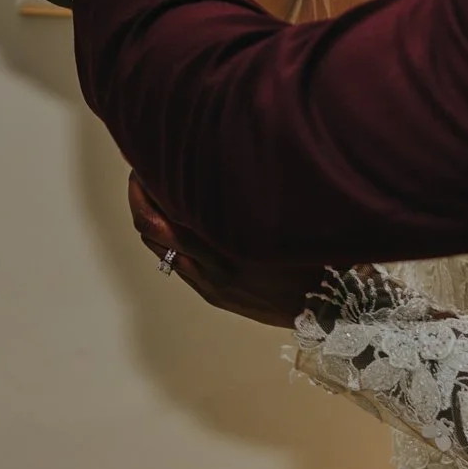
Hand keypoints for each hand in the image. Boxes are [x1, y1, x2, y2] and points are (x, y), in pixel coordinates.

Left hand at [128, 174, 321, 326]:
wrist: (328, 310)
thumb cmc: (317, 255)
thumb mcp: (291, 215)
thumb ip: (255, 192)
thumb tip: (232, 158)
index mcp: (231, 237)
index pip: (172, 204)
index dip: (155, 180)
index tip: (151, 158)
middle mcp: (214, 260)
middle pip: (154, 226)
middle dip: (141, 197)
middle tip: (139, 173)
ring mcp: (210, 280)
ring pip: (159, 247)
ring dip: (149, 219)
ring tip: (149, 194)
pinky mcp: (213, 294)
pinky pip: (174, 264)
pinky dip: (164, 242)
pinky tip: (170, 224)